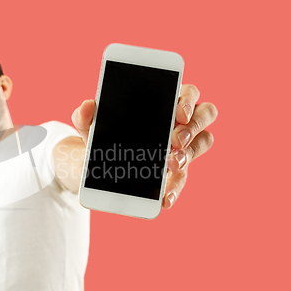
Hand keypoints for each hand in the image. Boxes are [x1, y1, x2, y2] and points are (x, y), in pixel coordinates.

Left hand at [72, 84, 217, 209]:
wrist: (96, 164)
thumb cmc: (102, 134)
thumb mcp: (89, 126)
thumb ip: (85, 115)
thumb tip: (87, 107)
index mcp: (164, 100)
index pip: (187, 92)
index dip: (188, 100)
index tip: (178, 113)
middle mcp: (180, 120)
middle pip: (205, 114)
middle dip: (192, 127)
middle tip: (175, 141)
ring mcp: (182, 146)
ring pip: (203, 142)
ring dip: (190, 154)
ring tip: (172, 164)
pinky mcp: (176, 171)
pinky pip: (184, 177)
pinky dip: (176, 188)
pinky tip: (165, 198)